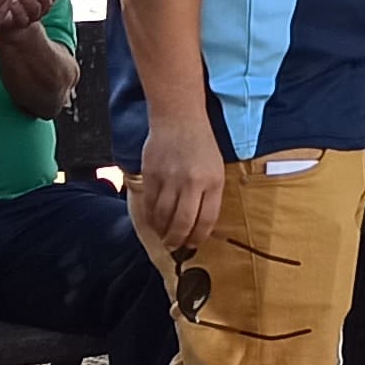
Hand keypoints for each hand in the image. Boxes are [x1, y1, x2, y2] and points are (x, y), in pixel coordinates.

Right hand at [133, 110, 226, 255]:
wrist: (179, 117)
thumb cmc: (201, 144)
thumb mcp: (216, 168)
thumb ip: (210, 195)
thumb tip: (199, 225)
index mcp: (213, 181)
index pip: (206, 220)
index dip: (198, 238)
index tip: (193, 245)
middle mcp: (191, 182)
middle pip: (183, 223)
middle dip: (178, 240)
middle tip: (175, 247)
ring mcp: (169, 178)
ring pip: (163, 216)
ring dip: (162, 231)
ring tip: (163, 236)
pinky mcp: (151, 174)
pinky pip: (149, 204)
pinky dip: (150, 217)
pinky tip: (153, 221)